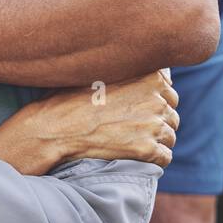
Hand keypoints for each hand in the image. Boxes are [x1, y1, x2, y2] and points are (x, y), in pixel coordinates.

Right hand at [27, 69, 179, 170]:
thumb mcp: (94, 70)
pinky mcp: (147, 150)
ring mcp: (153, 125)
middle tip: (130, 123)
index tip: (135, 102)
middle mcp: (156, 99)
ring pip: (169, 134)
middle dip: (155, 117)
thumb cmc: (67, 98)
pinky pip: (165, 156)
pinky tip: (136, 156)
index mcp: (148, 76)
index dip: (152, 94)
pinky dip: (154, 158)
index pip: (167, 85)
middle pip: (170, 110)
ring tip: (131, 140)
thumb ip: (124, 66)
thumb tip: (138, 63)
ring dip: (155, 139)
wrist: (51, 129)